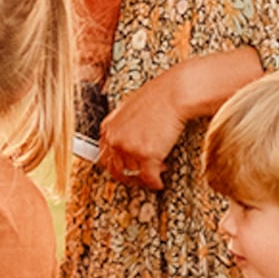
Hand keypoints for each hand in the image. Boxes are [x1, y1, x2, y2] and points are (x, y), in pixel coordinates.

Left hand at [95, 70, 191, 187]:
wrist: (174, 94)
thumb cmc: (158, 96)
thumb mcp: (129, 108)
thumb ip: (123, 125)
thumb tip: (127, 139)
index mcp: (109, 127)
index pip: (104, 156)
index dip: (115, 167)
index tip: (123, 172)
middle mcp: (115, 139)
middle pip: (116, 170)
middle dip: (128, 177)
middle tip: (139, 179)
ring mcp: (129, 148)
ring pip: (134, 175)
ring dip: (145, 177)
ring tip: (156, 171)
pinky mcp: (146, 155)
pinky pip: (150, 178)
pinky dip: (155, 183)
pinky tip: (160, 183)